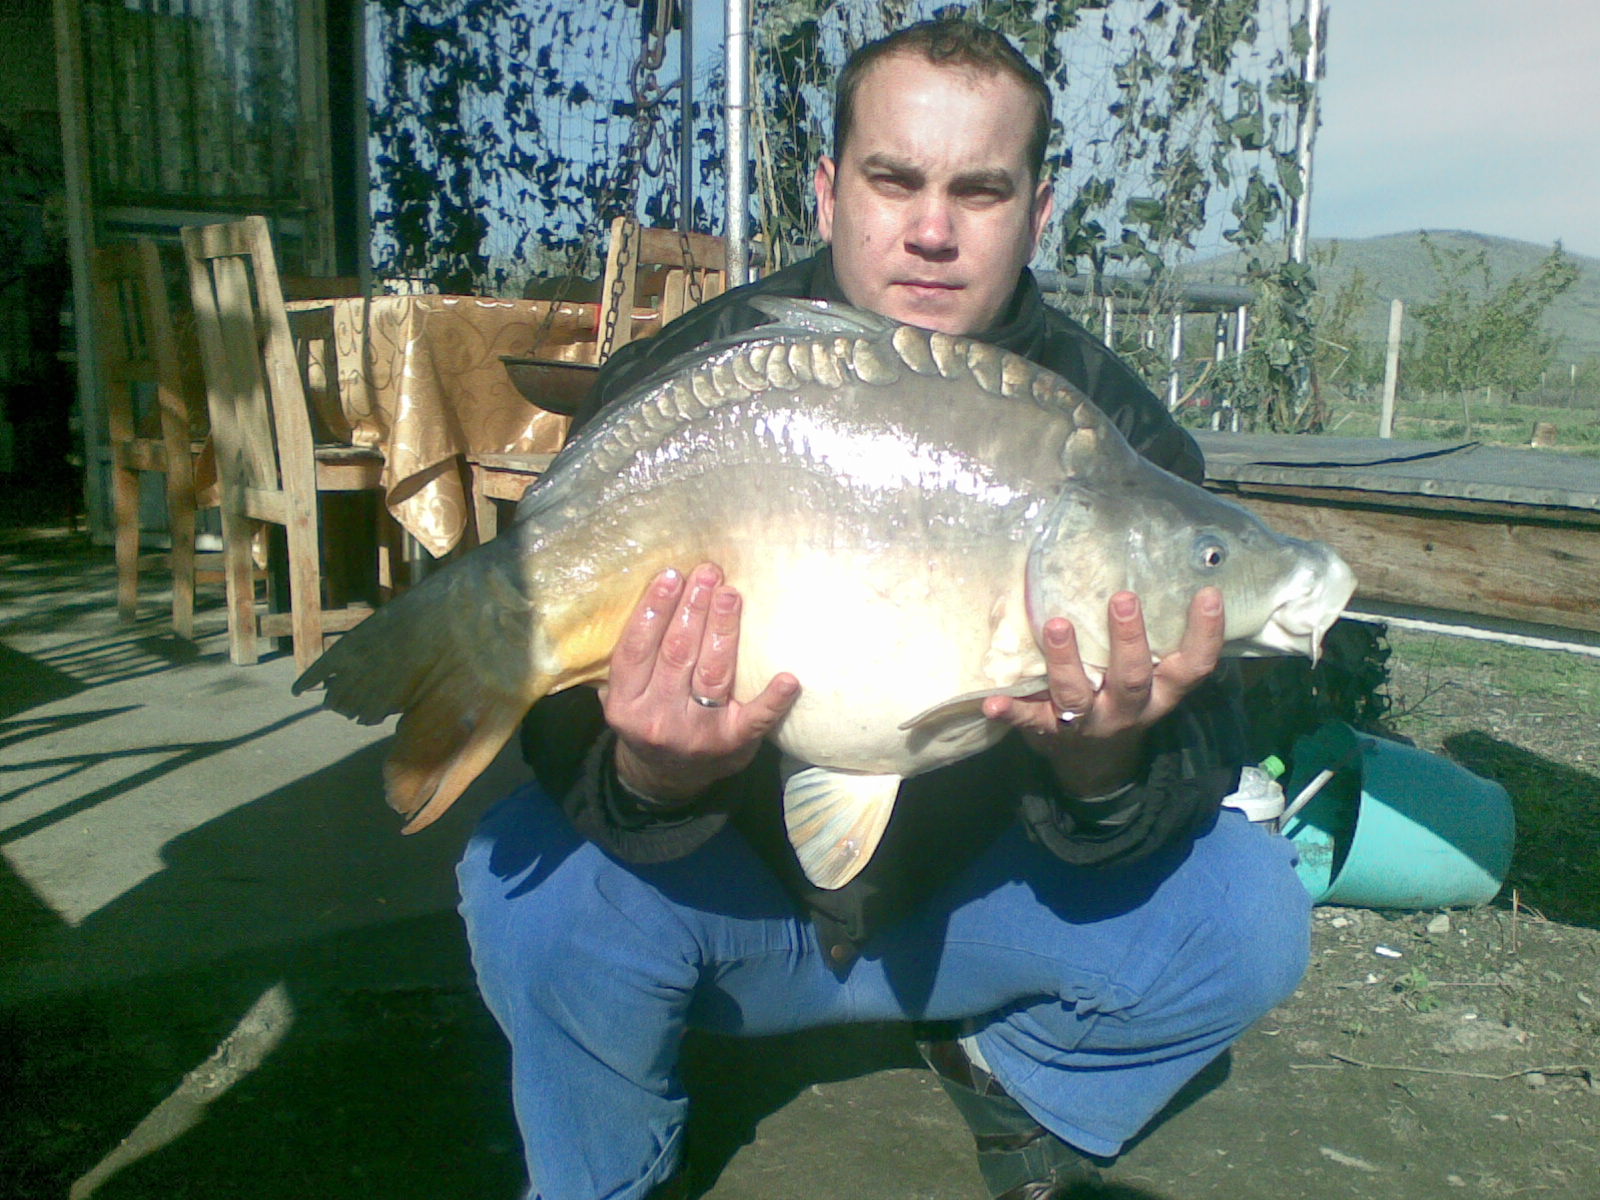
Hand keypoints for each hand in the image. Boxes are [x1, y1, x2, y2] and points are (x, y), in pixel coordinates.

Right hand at [606, 563, 799, 803]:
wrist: (667, 780)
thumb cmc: (649, 719)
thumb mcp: (626, 697)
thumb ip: (630, 660)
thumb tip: (651, 596)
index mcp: (626, 704)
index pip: (637, 649)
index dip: (654, 610)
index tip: (671, 575)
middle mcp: (658, 719)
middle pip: (677, 654)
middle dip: (693, 608)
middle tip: (708, 573)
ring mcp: (698, 733)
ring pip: (713, 673)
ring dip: (723, 629)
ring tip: (731, 595)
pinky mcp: (734, 743)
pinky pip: (756, 718)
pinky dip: (773, 698)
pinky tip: (788, 678)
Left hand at [982, 587, 1224, 796]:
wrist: (1095, 765)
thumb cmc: (1123, 700)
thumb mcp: (1149, 680)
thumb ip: (1151, 641)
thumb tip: (1151, 567)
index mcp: (1159, 694)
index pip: (1192, 667)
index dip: (1205, 635)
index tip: (1208, 594)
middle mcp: (1128, 710)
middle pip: (1132, 678)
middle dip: (1129, 639)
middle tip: (1123, 598)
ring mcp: (1088, 723)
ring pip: (1078, 694)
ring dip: (1066, 660)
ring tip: (1057, 625)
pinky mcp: (1049, 732)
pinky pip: (1030, 720)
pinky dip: (1012, 711)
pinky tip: (993, 701)